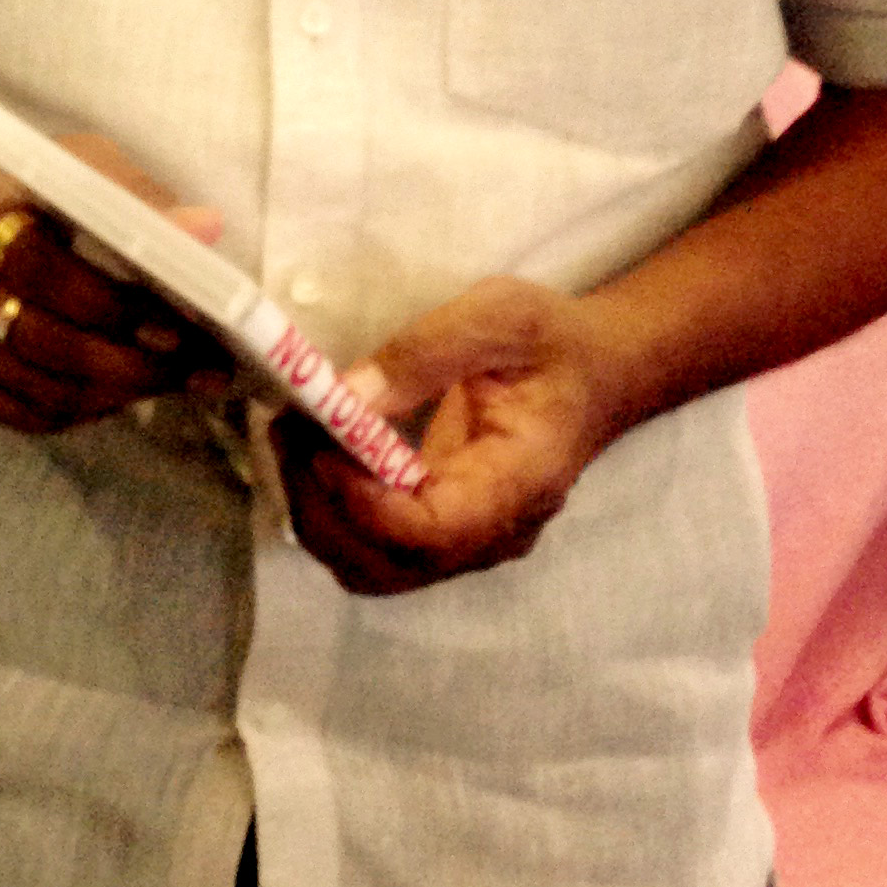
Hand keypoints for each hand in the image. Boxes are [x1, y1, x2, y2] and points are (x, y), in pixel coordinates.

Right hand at [0, 126, 230, 435]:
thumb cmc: (9, 186)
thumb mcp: (67, 166)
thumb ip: (133, 197)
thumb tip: (205, 229)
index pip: (44, 271)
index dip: (114, 306)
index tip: (179, 325)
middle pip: (49, 344)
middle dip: (134, 365)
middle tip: (196, 368)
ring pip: (44, 390)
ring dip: (119, 394)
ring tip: (174, 381)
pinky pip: (27, 414)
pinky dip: (84, 410)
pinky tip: (121, 392)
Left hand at [277, 278, 631, 594]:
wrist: (598, 372)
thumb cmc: (554, 342)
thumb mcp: (498, 317)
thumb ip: (421, 355)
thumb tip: (341, 397)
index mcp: (519, 483)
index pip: (431, 533)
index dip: (362, 502)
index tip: (317, 444)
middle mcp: (492, 534)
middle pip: (386, 566)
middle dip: (320, 509)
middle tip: (289, 431)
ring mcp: (466, 542)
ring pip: (369, 568)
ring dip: (316, 513)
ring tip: (294, 437)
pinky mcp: (440, 532)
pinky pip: (372, 547)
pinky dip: (330, 512)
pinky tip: (314, 453)